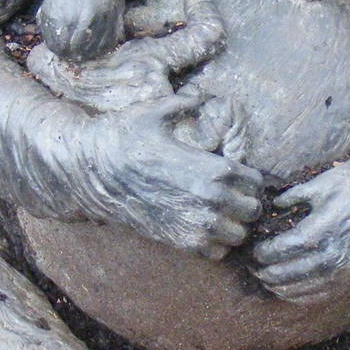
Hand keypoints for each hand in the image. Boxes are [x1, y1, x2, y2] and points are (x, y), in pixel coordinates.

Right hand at [75, 94, 262, 258]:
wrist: (92, 172)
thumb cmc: (124, 138)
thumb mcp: (156, 111)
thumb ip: (186, 103)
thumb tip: (200, 96)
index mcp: (214, 169)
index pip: (256, 182)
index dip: (247, 177)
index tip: (233, 174)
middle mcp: (212, 201)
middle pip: (253, 210)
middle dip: (244, 201)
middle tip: (227, 193)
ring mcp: (197, 225)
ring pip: (239, 235)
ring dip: (233, 224)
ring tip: (217, 211)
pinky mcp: (181, 243)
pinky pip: (217, 253)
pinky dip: (215, 243)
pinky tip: (202, 225)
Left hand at [253, 149, 349, 304]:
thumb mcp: (325, 183)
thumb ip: (296, 196)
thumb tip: (274, 204)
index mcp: (318, 232)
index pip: (278, 252)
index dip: (261, 254)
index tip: (251, 249)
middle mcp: (330, 257)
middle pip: (287, 275)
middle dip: (265, 273)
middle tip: (252, 267)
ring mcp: (346, 269)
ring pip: (304, 289)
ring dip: (281, 288)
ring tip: (267, 281)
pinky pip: (325, 293)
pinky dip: (304, 295)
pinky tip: (293, 291)